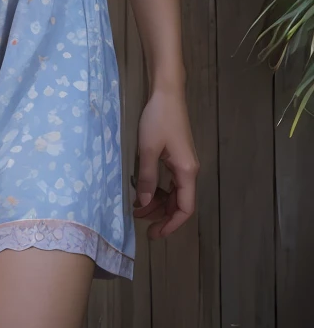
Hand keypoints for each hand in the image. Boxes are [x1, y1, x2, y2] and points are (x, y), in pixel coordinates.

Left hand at [132, 87, 198, 238]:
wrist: (167, 93)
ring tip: (138, 207)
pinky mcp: (177, 156)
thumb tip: (144, 204)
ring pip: (175, 192)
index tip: (154, 234)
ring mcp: (184, 163)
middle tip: (139, 221)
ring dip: (159, 202)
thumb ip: (147, 178)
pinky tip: (144, 189)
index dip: (170, 224)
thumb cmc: (158, 119)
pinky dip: (159, 189)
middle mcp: (189, 171)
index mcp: (186, 172)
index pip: (185, 209)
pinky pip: (171, 181)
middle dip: (161, 215)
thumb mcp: (148, 149)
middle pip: (180, 203)